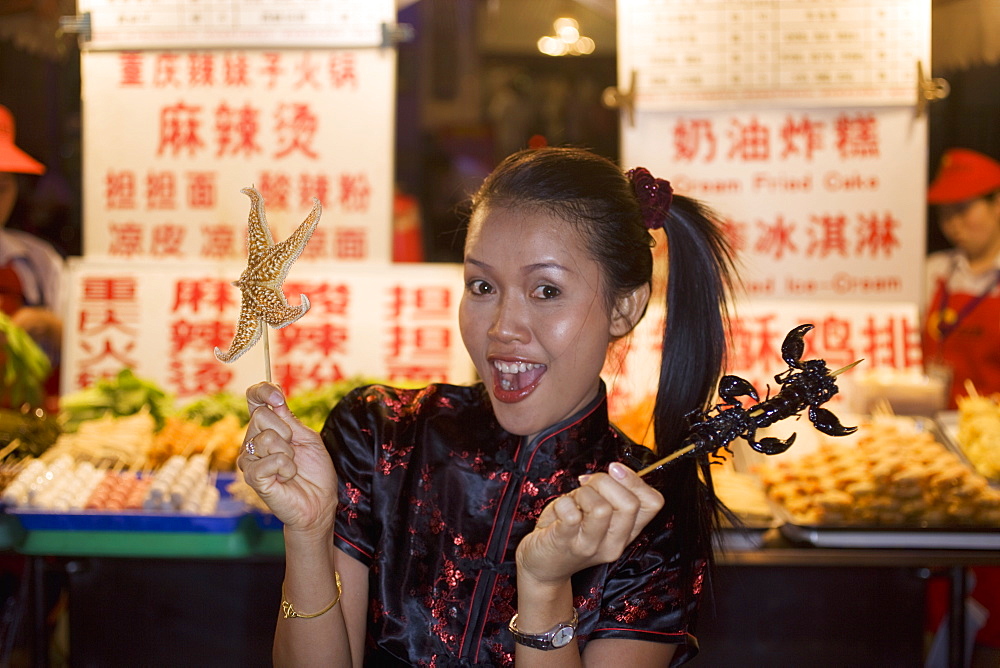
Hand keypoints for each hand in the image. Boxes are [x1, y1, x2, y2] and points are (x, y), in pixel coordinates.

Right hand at [238, 382, 337, 536]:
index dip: (262, 391)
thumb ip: (289, 419)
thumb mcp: (307, 438)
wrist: (319, 502)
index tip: (278, 398)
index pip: (254, 399)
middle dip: (286, 431)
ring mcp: (250, 459)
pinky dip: (286, 468)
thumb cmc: (315, 471)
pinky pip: (270, 460)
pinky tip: (287, 478)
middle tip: (293, 450)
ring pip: (266, 438)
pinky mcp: (253, 477)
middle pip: (260, 416)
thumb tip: (275, 399)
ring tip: (291, 467)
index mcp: (267, 428)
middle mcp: (253, 440)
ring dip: (288, 453)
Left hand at [516, 462, 663, 585]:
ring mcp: (590, 546)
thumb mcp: (597, 513)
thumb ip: (610, 494)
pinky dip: (563, 503)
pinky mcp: (564, 544)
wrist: (544, 567)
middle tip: (587, 486)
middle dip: (605, 482)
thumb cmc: (569, 531)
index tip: (614, 470)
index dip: (635, 479)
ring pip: (601, 508)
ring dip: (583, 493)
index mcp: (627, 533)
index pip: (653, 503)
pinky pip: (571, 514)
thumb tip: (615, 470)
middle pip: (630, 503)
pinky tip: (559, 510)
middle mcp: (614, 543)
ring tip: (573, 500)